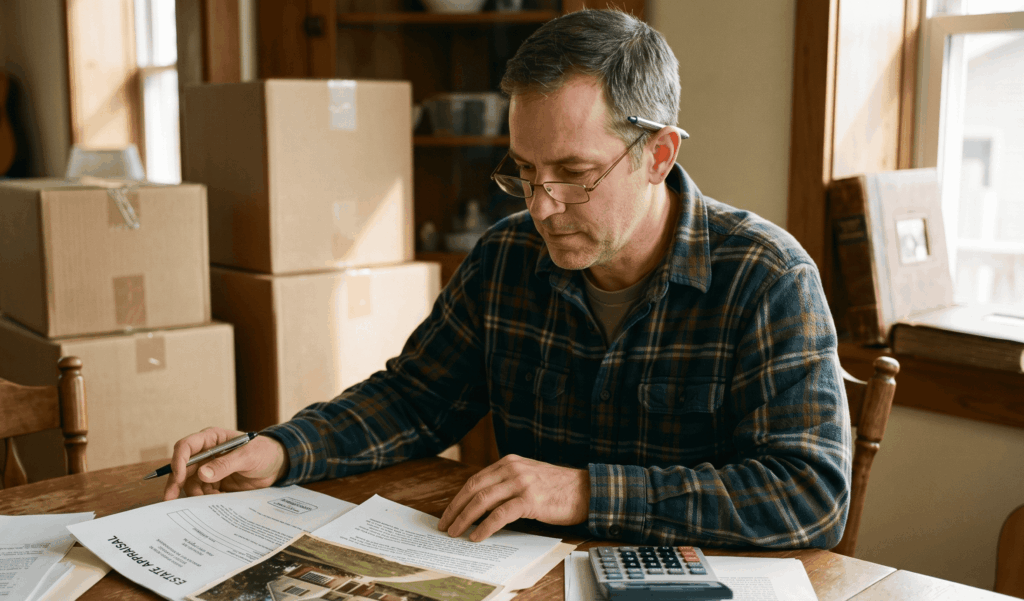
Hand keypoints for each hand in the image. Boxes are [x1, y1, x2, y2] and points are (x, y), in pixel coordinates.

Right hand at [163, 427, 288, 500]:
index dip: (179, 461)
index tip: (179, 477)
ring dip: (195, 493)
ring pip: (191, 483)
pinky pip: (203, 492)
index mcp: (212, 439)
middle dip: (176, 483)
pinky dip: (206, 499)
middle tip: (170, 499)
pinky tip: (218, 501)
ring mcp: (209, 468)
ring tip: (208, 500)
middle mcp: (206, 453)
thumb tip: (202, 474)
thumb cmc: (264, 452)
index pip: (186, 446)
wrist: (276, 466)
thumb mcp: (247, 456)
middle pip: (182, 467)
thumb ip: (226, 464)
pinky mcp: (215, 482)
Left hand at [437, 454, 589, 541]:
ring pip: (482, 500)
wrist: (585, 490)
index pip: (475, 480)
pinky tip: (477, 536)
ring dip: (465, 518)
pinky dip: (485, 526)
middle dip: (456, 509)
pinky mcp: (529, 499)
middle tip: (445, 525)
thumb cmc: (557, 488)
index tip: (448, 513)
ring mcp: (521, 483)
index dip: (458, 498)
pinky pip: (499, 514)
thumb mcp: (528, 476)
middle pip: (474, 488)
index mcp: (509, 462)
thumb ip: (506, 483)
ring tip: (456, 532)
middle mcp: (512, 468)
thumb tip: (480, 504)